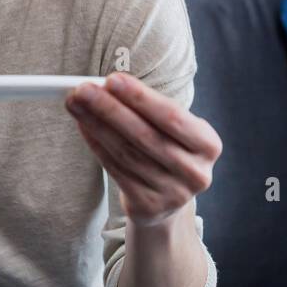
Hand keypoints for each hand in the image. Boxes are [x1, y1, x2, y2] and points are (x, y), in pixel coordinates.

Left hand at [65, 72, 222, 227]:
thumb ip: (148, 108)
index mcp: (208, 145)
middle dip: (110, 109)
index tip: (112, 80)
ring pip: (126, 153)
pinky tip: (85, 127)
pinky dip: (97, 145)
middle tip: (84, 90)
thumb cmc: (169, 149)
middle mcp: (195, 172)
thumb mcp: (174, 129)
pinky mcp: (148, 205)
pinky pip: (116, 170)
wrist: (169, 197)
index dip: (141, 98)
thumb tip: (107, 85)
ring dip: (97, 125)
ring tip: (78, 104)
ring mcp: (172, 193)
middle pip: (145, 136)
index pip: (172, 117)